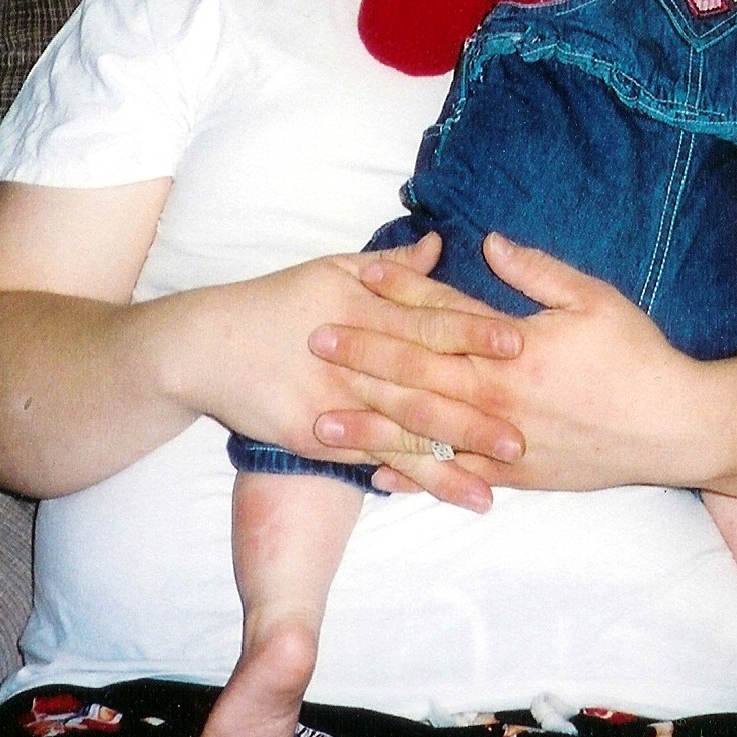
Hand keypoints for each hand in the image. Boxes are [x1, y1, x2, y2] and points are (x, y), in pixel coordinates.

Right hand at [158, 234, 524, 511]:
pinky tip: (456, 491)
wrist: (208, 345)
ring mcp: (336, 397)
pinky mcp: (319, 435)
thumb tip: (441, 245)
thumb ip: (392, 266)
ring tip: (505, 469)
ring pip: (406, 426)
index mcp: (362, 304)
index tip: (518, 341)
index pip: (428, 317)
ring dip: (457, 450)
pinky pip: (378, 457)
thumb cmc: (278, 301)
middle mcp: (353, 351)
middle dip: (478, 401)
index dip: (473, 329)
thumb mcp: (332, 268)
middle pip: (425, 378)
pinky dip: (417, 476)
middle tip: (529, 422)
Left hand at [311, 234, 703, 498]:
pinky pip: (456, 476)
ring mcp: (504, 442)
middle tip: (315, 342)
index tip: (360, 277)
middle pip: (418, 373)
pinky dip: (416, 477)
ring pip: (425, 433)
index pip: (445, 316)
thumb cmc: (637, 356)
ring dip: (370, 426)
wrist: (674, 429)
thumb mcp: (594, 298)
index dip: (401, 293)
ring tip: (320, 421)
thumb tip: (486, 241)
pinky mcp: (517, 476)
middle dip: (364, 355)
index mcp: (514, 349)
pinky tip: (377, 476)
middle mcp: (499, 397)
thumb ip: (537, 271)